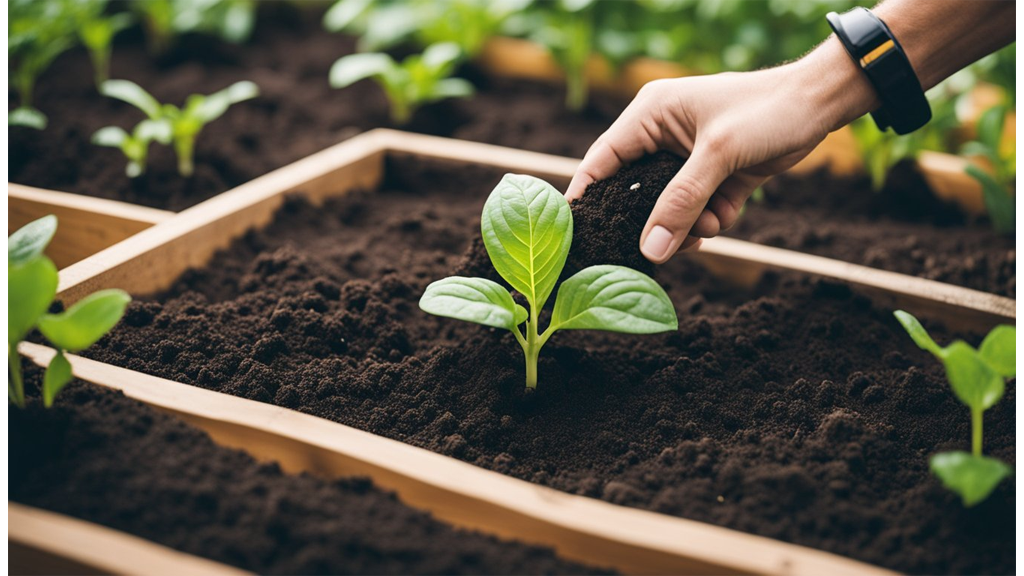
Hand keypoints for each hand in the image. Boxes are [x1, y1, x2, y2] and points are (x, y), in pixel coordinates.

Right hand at [565, 40, 872, 263]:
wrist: (822, 105)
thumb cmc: (766, 110)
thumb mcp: (719, 155)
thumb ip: (682, 203)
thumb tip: (651, 251)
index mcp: (651, 116)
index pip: (603, 160)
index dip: (587, 195)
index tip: (576, 232)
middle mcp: (663, 138)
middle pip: (636, 192)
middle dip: (648, 221)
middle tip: (651, 249)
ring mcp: (688, 160)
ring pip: (668, 208)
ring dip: (684, 225)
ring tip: (704, 229)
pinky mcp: (714, 177)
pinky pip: (695, 211)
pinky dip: (706, 222)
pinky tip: (721, 218)